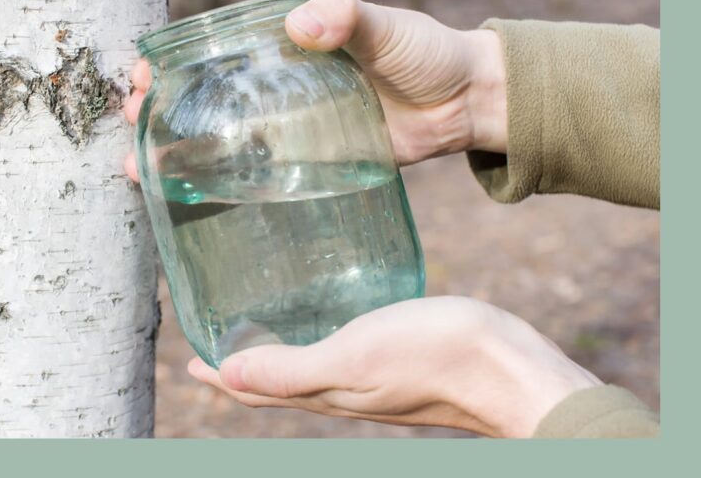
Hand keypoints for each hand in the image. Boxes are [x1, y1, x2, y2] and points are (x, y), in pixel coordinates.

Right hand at [123, 0, 507, 179]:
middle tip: (132, 122)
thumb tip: (302, 26)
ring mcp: (289, 125)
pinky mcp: (308, 161)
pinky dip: (220, 183)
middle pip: (203, 95)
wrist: (464, 103)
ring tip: (141, 167)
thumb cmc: (424, 52)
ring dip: (177, 149)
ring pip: (219, 136)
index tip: (142, 75)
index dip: (172, 61)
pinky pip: (256, 171)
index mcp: (286, 43)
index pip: (215, 48)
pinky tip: (190, 197)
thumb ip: (347, 17)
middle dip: (160, 107)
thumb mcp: (385, 26)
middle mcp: (278, 84)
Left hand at [186, 296, 600, 437]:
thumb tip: (224, 376)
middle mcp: (342, 387)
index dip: (219, 376)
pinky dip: (319, 335)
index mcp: (325, 391)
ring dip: (277, 349)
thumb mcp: (353, 359)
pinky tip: (330, 309)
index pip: (254, 389)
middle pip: (276, 380)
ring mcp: (370, 374)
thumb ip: (291, 370)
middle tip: (218, 335)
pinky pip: (343, 349)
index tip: (189, 358)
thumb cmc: (435, 360)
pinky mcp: (397, 354)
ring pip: (308, 365)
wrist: (512, 370)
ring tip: (261, 321)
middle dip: (242, 362)